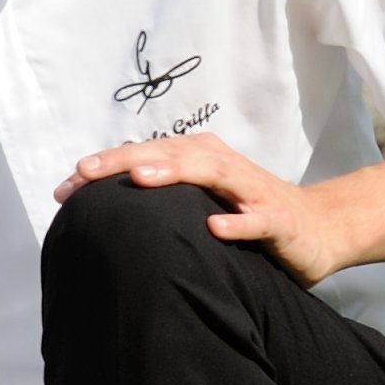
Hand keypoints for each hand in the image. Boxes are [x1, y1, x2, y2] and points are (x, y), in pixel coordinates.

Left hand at [56, 133, 359, 283]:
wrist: (320, 227)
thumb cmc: (248, 211)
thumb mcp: (201, 200)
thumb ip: (163, 196)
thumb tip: (101, 206)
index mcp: (200, 159)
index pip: (145, 157)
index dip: (105, 167)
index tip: (64, 186)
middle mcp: (223, 166)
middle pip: (170, 155)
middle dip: (126, 161)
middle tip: (85, 172)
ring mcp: (252, 192)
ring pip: (212, 174)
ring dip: (176, 173)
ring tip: (139, 179)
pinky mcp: (279, 219)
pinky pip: (257, 219)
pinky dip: (237, 222)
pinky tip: (214, 228)